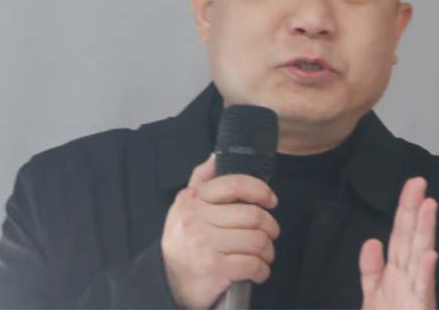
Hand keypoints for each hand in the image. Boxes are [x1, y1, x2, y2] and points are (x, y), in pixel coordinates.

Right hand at [161, 153, 279, 309]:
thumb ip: (201, 180)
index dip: (260, 190)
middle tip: (271, 233)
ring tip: (265, 253)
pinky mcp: (214, 268)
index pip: (234, 184)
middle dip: (270, 226)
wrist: (167, 282)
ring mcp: (205, 244)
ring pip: (256, 240)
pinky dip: (262, 269)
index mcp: (192, 201)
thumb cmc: (182, 242)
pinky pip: (252, 264)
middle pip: (252, 215)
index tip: (270, 200)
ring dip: (268, 250)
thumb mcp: (184, 207)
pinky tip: (259, 270)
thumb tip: (216, 157)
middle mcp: (196, 220)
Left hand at [359, 177, 438, 309]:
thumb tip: (371, 241)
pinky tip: (430, 255)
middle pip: (410, 240)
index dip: (404, 211)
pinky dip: (426, 274)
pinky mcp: (421, 308)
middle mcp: (408, 282)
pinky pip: (424, 290)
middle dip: (414, 211)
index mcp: (395, 276)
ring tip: (429, 205)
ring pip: (420, 259)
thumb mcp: (373, 297)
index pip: (400, 236)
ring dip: (425, 232)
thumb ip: (371, 271)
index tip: (412, 185)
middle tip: (418, 181)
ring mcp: (416, 296)